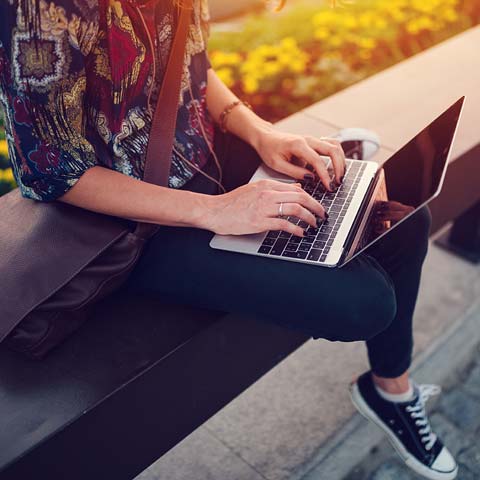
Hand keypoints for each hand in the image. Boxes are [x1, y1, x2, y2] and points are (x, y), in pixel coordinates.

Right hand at [205, 179, 326, 236]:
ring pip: (295, 208)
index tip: (317, 206)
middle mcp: (267, 194)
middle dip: (315, 207)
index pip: (297, 189)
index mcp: (266, 185)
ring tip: (314, 224)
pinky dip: (296, 229)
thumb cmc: (232, 203)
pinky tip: (301, 233)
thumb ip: (275, 188)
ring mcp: (263, 207)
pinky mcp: (259, 221)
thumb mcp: (254, 189)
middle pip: (300, 197)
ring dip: (309, 218)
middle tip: (322, 215)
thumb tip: (296, 187)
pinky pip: (283, 224)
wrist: (214, 211)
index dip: (311, 198)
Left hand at [253, 128, 346, 190]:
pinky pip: (332, 145)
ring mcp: (313, 139)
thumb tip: (311, 178)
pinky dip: (337, 155)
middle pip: (332, 150)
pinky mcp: (315, 142)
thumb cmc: (269, 150)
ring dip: (341, 161)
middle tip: (338, 182)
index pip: (317, 161)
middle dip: (339, 167)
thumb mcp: (277, 164)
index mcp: (298, 145)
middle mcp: (309, 140)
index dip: (325, 175)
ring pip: (335, 146)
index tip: (329, 187)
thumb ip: (294, 172)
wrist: (266, 138)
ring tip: (339, 176)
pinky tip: (336, 166)